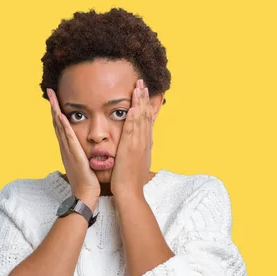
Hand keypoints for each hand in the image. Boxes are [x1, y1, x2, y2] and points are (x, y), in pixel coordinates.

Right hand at [47, 88, 99, 205]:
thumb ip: (82, 152)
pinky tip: (61, 116)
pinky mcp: (74, 155)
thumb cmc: (87, 181)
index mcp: (68, 148)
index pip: (61, 126)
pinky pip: (68, 138)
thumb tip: (84, 146)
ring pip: (60, 128)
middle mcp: (65, 147)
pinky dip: (63, 127)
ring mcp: (68, 151)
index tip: (56, 98)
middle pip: (57, 123)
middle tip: (50, 91)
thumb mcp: (84, 162)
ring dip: (56, 112)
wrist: (85, 195)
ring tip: (52, 98)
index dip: (58, 111)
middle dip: (53, 107)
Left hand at [110, 79, 152, 199]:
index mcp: (144, 144)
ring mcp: (138, 145)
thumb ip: (135, 152)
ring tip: (138, 88)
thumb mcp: (135, 162)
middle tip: (142, 83)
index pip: (146, 120)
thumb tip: (136, 147)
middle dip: (143, 99)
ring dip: (139, 103)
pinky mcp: (130, 150)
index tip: (145, 93)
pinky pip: (132, 132)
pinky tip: (132, 109)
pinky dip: (133, 120)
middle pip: (145, 116)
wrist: (130, 192)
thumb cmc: (129, 180)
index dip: (146, 105)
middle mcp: (144, 142)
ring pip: (140, 120)